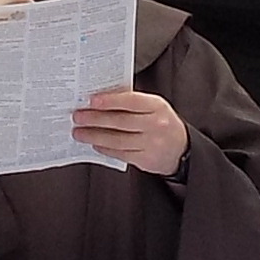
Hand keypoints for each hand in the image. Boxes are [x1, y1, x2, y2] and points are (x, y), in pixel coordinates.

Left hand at [73, 88, 188, 176]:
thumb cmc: (162, 123)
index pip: (130, 101)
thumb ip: (132, 102)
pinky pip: (120, 153)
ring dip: (94, 136)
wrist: (181, 148)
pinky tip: (94, 144)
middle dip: (95, 119)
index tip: (91, 100)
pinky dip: (104, 148)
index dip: (110, 101)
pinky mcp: (145, 160)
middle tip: (78, 116)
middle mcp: (155, 125)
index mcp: (157, 106)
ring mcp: (151, 144)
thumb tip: (101, 100)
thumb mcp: (154, 107)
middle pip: (120, 121)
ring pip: (117, 140)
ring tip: (79, 133)